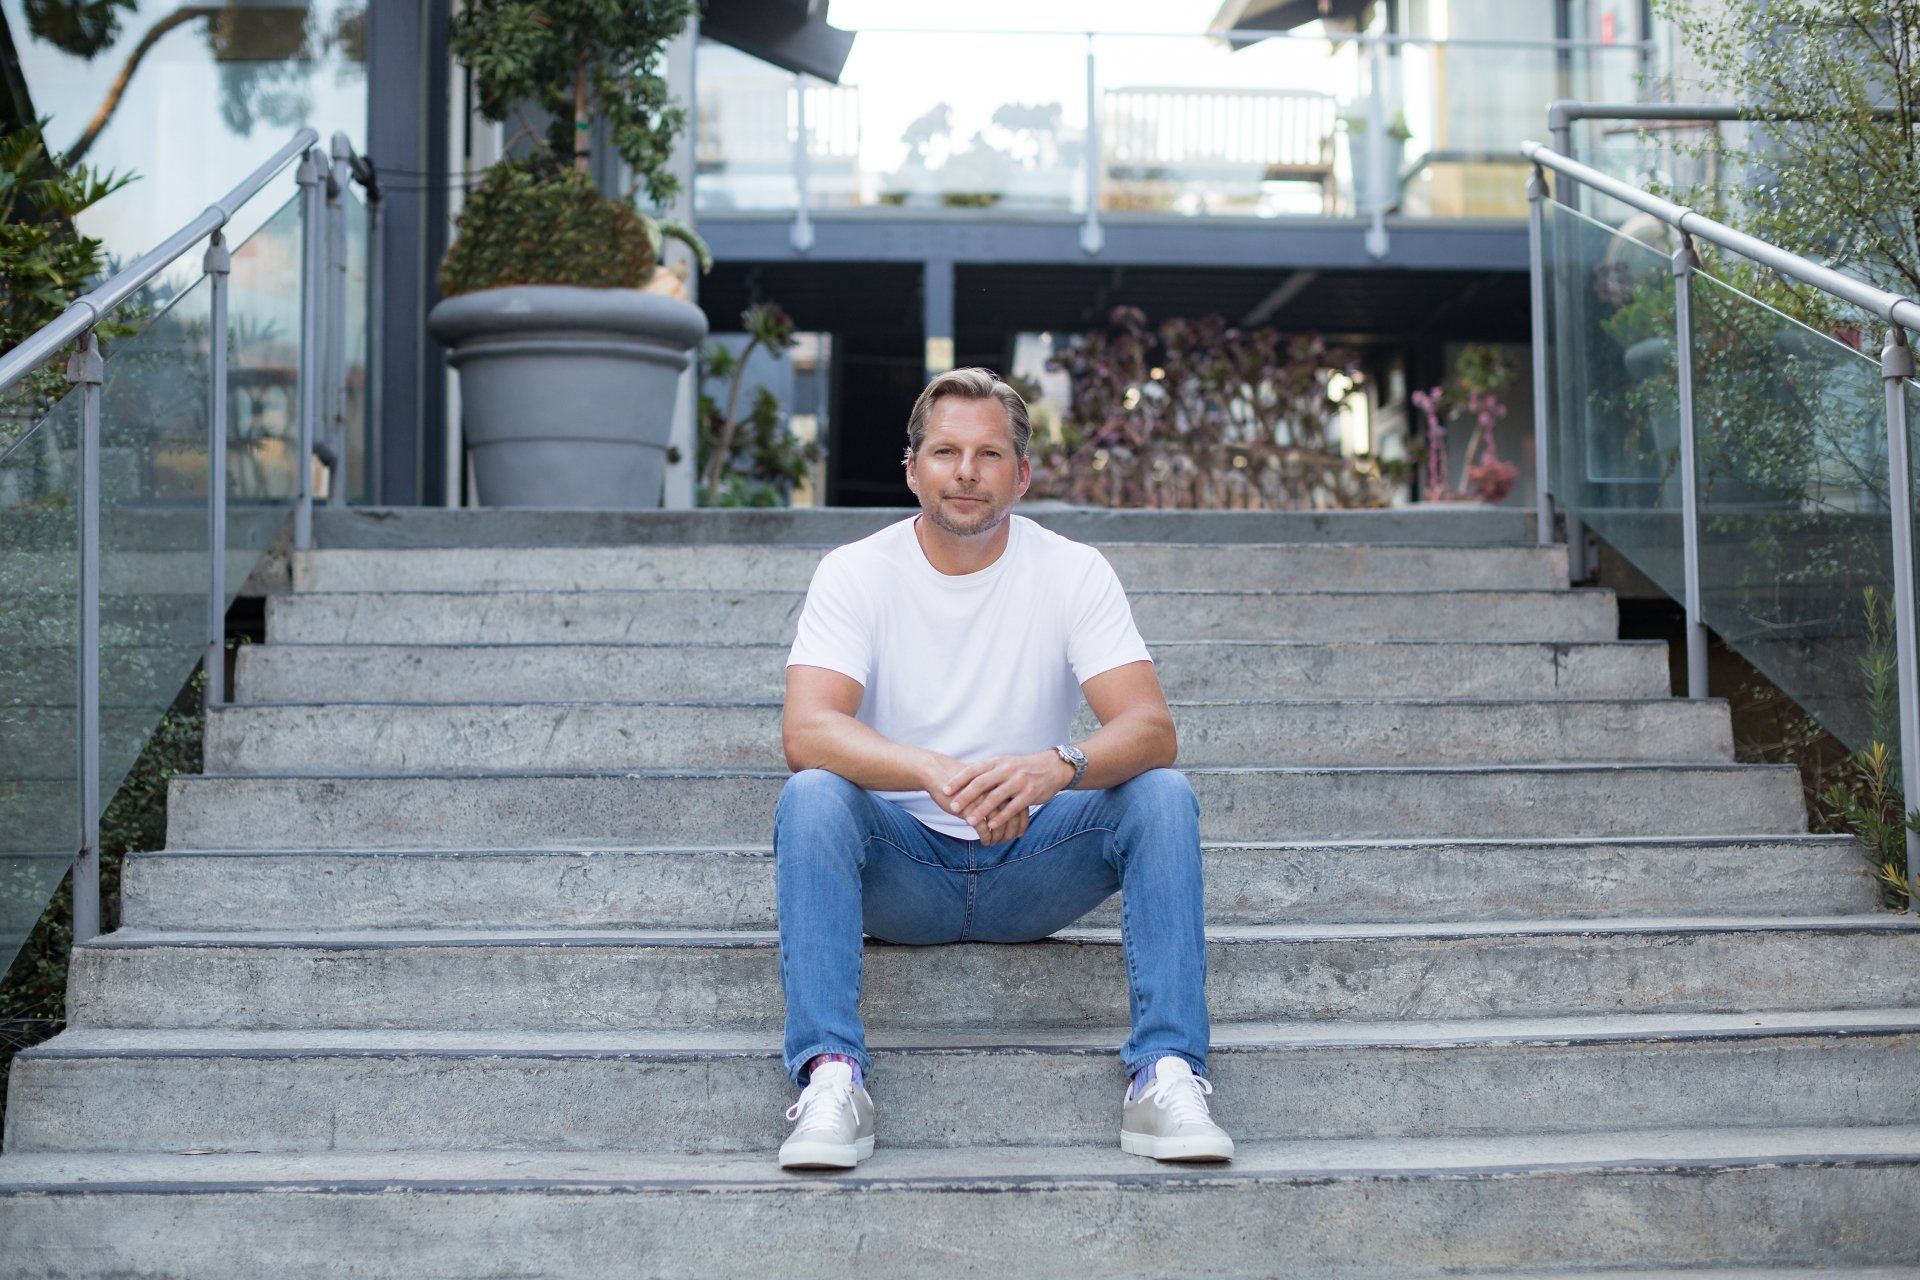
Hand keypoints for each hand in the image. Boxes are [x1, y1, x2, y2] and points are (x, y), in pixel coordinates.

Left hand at [939, 751, 1073, 843]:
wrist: (1052, 767)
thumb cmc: (1023, 768)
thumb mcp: (1005, 764)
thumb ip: (987, 772)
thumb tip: (962, 780)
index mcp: (998, 762)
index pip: (974, 770)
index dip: (958, 780)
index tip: (944, 790)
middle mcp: (1007, 770)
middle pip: (982, 783)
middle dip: (965, 796)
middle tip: (952, 807)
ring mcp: (1019, 781)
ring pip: (996, 797)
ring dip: (981, 810)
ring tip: (968, 821)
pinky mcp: (1030, 793)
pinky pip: (1012, 807)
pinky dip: (1000, 817)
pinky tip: (990, 826)